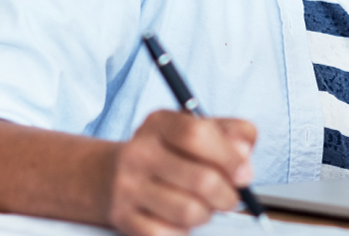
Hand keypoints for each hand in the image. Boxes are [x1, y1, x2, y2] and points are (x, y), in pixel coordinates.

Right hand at [107, 110, 257, 235]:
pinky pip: (170, 234)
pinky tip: (179, 220)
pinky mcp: (122, 217)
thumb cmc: (164, 153)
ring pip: (189, 212)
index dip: (229, 157)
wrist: (104, 174)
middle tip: (229, 197)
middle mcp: (138, 151)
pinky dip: (184, 231)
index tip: (244, 174)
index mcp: (159, 123)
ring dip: (207, 214)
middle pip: (202, 180)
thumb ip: (229, 132)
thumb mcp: (192, 129)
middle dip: (228, 195)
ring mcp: (127, 185)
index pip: (197, 134)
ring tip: (202, 207)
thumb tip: (244, 153)